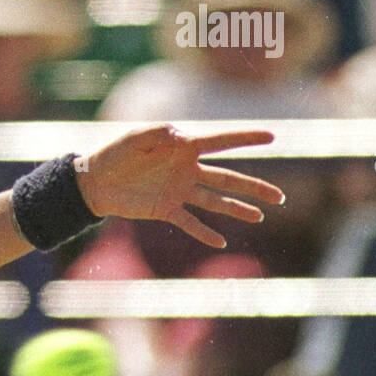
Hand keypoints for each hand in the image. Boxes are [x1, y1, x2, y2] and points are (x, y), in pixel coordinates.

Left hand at [74, 125, 284, 248]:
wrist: (94, 181)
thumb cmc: (114, 153)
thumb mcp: (134, 137)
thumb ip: (158, 133)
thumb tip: (183, 136)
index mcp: (183, 147)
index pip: (220, 142)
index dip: (245, 138)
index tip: (272, 136)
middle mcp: (187, 170)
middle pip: (228, 178)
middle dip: (254, 187)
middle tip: (281, 196)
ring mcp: (179, 191)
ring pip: (215, 201)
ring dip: (237, 210)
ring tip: (260, 217)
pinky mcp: (165, 209)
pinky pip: (189, 222)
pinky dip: (203, 232)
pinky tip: (221, 242)